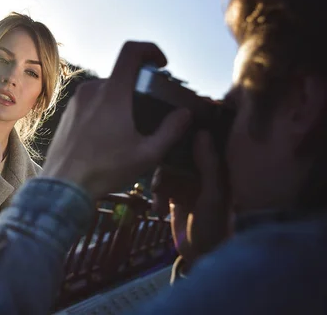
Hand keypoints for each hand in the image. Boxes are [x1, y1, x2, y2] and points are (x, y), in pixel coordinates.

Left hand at [41, 41, 191, 198]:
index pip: (131, 51)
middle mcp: (92, 90)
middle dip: (139, 87)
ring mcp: (76, 101)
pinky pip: (91, 102)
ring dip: (121, 100)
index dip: (150, 49)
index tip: (162, 64)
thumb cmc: (105, 170)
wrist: (63, 186)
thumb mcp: (147, 154)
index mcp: (112, 93)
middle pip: (121, 75)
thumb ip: (171, 130)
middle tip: (150, 109)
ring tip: (129, 129)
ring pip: (106, 90)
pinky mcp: (68, 114)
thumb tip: (185, 114)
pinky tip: (109, 137)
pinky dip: (105, 110)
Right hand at [151, 131, 231, 271]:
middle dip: (167, 159)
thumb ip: (208, 164)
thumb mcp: (212, 194)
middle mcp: (204, 170)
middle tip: (157, 164)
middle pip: (181, 150)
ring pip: (168, 167)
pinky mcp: (175, 194)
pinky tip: (158, 209)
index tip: (171, 120)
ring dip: (160, 182)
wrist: (201, 256)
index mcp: (219, 167)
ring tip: (159, 197)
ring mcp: (189, 182)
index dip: (189, 129)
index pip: (205, 139)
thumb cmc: (214, 225)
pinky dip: (157, 195)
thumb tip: (201, 131)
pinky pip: (161, 185)